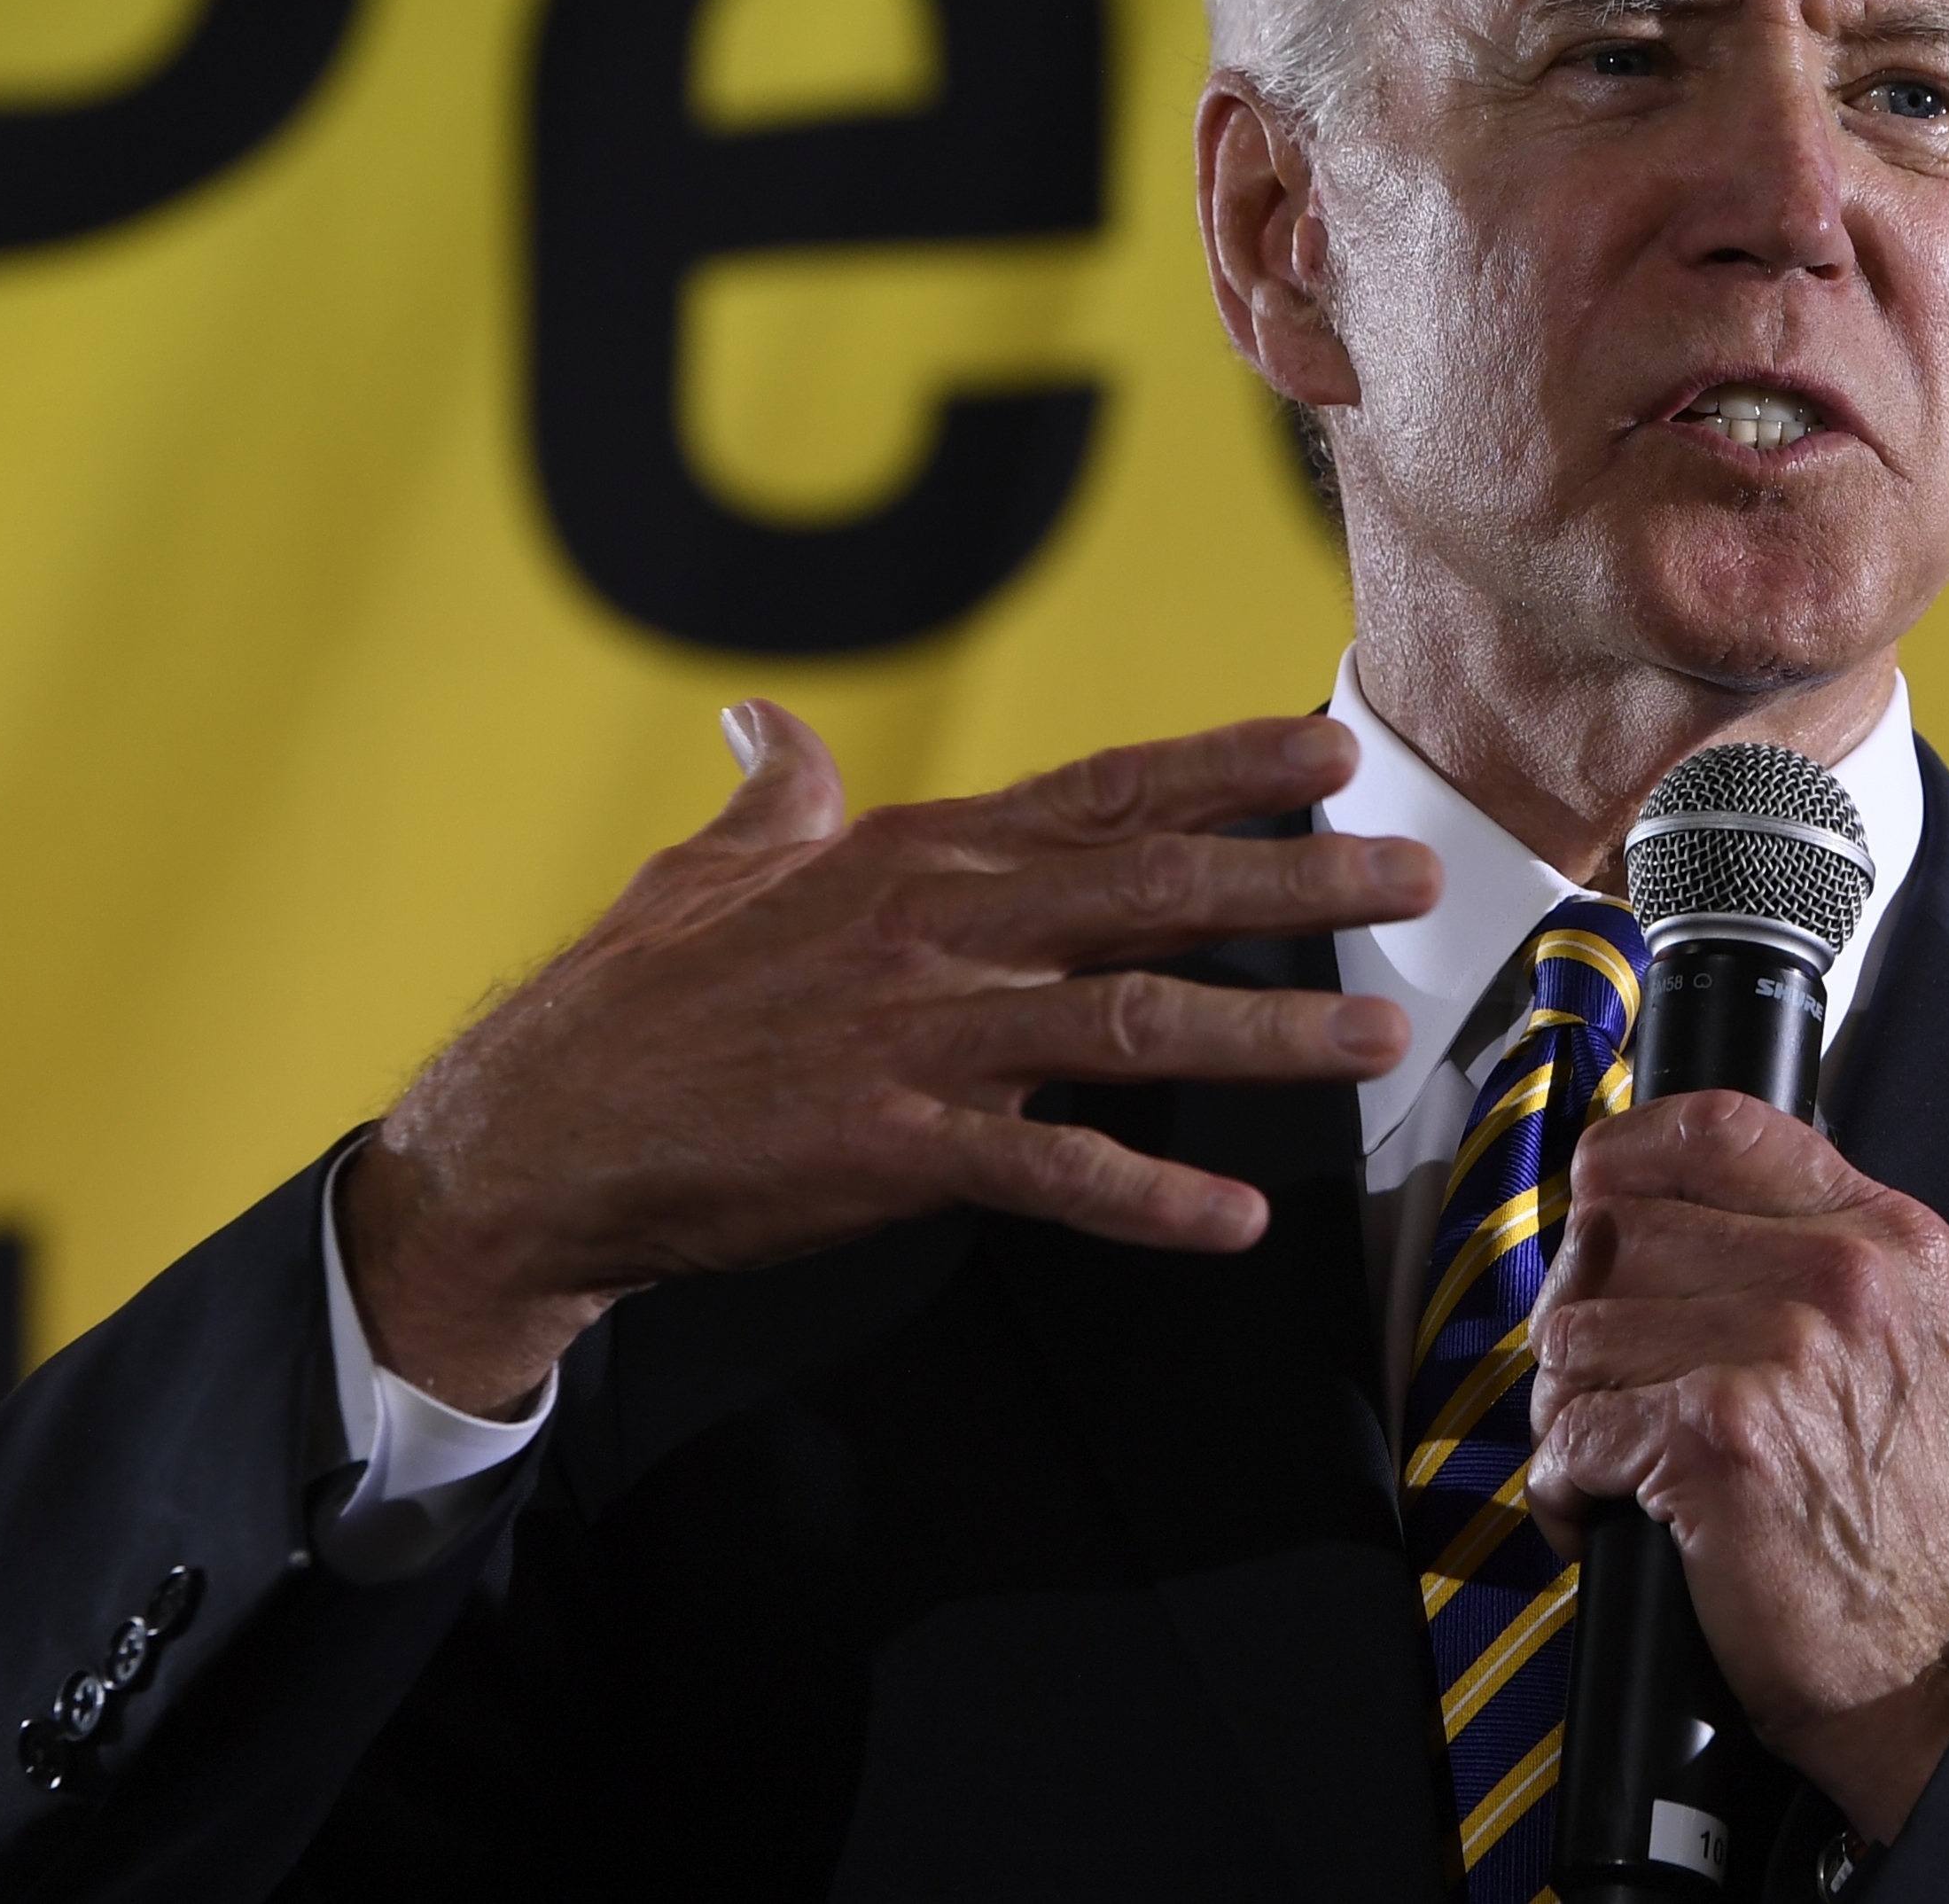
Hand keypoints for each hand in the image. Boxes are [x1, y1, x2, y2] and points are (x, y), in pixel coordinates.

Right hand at [340, 701, 1436, 1414]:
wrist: (533, 1135)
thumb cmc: (627, 1002)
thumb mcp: (708, 873)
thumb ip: (772, 799)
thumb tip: (766, 729)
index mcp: (913, 858)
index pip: (1101, 794)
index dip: (1223, 771)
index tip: (1329, 756)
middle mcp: (935, 927)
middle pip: (1150, 886)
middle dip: (1296, 879)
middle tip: (1415, 877)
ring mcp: (919, 1037)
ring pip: (1130, 1020)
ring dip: (1266, 1031)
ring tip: (1375, 1040)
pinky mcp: (891, 1147)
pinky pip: (1048, 1172)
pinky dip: (1146, 1198)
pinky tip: (1231, 1219)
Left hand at [1525, 1092, 1948, 1844]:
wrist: (1937, 1667)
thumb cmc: (1906, 1524)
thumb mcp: (1906, 1346)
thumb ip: (1810, 1259)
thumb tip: (1663, 1215)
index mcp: (1886, 1239)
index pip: (1717, 1127)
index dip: (1625, 1155)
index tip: (1595, 1195)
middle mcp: (1839, 1277)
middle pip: (1617, 1232)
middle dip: (1581, 1315)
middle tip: (1599, 1385)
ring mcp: (1779, 1351)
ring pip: (1579, 1331)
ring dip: (1567, 1407)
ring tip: (1611, 1461)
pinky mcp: (1718, 1437)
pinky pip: (1574, 1429)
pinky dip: (1564, 1483)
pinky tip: (1604, 1514)